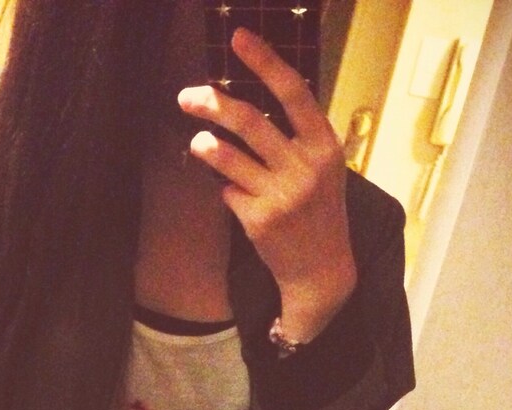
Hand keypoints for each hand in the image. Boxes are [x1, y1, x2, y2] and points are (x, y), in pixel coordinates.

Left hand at [177, 27, 355, 343]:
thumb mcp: (323, 167)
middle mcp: (305, 167)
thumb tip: (256, 97)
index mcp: (325, 145)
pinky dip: (226, 188)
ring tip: (197, 142)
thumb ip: (297, 135)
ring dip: (206, 145)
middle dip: (213, 104)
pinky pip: (228, 192)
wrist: (321, 270)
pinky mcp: (259, 221)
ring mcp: (281, 195)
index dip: (264, 61)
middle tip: (187, 96)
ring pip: (229, 156)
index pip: (293, 92)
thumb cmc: (319, 211)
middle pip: (250, 121)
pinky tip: (235, 194)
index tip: (237, 38)